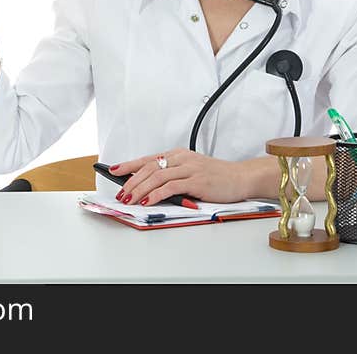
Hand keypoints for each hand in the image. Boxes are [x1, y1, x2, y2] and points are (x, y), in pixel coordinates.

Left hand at [110, 148, 248, 205]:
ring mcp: (189, 169)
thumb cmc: (218, 177)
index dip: (130, 165)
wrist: (241, 177)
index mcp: (179, 155)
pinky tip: (148, 201)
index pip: (149, 159)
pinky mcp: (196, 181)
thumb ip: (174, 175)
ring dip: (140, 189)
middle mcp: (182, 158)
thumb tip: (150, 187)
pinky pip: (171, 186)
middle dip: (131, 181)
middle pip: (149, 167)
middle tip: (120, 193)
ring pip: (157, 176)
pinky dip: (157, 194)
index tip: (114, 170)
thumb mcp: (192, 171)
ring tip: (129, 199)